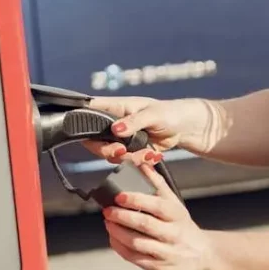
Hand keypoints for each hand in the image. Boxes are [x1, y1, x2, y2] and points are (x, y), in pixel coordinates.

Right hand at [83, 96, 219, 164]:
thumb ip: (133, 122)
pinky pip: (125, 162)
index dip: (84, 122)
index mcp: (115, 107)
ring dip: (128, 158)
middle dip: (107, 150)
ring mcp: (120, 138)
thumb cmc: (170, 112)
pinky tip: (153, 156)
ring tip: (148, 154)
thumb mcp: (153, 114)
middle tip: (122, 151)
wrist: (184, 127)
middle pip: (94, 140)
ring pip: (110, 154)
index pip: (90, 111)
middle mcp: (113, 122)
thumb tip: (115, 129)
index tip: (95, 135)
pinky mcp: (129, 151)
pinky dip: (138, 162)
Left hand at [102, 162, 212, 269]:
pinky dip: (120, 247)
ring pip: (137, 244)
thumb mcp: (175, 203)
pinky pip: (135, 258)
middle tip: (108, 210)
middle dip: (122, 217)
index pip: (157, 206)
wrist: (202, 255)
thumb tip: (143, 164)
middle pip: (145, 225)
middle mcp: (173, 234)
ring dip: (118, 233)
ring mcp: (167, 253)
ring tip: (108, 223)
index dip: (136, 200)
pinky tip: (114, 238)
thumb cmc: (182, 226)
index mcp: (177, 215)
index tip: (119, 196)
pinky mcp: (159, 268)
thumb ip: (157, 184)